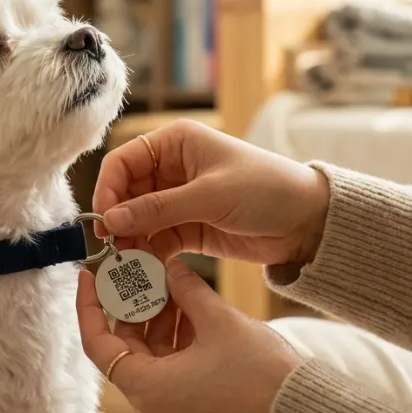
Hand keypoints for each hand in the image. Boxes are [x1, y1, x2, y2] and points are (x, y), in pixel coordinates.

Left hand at [77, 257, 303, 412]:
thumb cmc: (261, 375)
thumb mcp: (218, 321)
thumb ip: (187, 290)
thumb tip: (170, 269)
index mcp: (148, 390)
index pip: (99, 344)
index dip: (91, 306)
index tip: (92, 277)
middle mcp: (154, 411)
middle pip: (129, 351)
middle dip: (138, 309)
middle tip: (144, 274)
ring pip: (155, 362)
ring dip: (162, 325)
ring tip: (177, 289)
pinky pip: (174, 377)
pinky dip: (179, 346)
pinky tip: (196, 315)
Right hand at [93, 119, 329, 267]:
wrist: (307, 222)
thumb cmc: (266, 190)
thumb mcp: (210, 196)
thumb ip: (159, 208)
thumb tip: (111, 219)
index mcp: (176, 143)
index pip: (125, 160)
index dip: (109, 188)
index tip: (104, 219)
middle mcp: (172, 168)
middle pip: (126, 192)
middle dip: (118, 219)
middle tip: (111, 248)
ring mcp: (179, 199)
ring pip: (138, 219)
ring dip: (130, 240)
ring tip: (125, 264)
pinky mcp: (188, 228)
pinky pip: (156, 239)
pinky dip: (148, 254)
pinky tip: (143, 270)